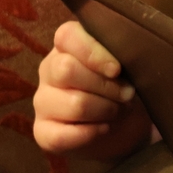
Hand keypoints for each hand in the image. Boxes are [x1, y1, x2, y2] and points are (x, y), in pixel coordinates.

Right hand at [33, 21, 152, 172]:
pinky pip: (61, 136)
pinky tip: (103, 129)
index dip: (93, 53)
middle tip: (127, 94)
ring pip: (73, 104)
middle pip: (66, 69)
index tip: (117, 70)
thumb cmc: (125, 87)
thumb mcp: (129, 67)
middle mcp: (49, 70)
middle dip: (106, 86)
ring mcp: (43, 101)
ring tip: (118, 111)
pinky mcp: (43, 131)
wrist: (125, 128)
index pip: (67, 36)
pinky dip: (90, 134)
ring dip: (105, 110)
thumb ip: (123, 55)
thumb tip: (118, 66)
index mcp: (68, 46)